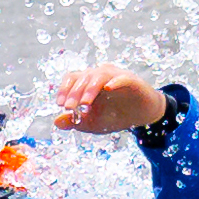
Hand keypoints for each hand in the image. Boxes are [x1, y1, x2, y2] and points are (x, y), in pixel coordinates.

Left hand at [52, 65, 169, 135]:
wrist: (142, 117)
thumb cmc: (115, 116)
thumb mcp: (92, 123)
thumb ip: (75, 122)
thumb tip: (56, 121)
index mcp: (89, 82)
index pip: (73, 78)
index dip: (65, 89)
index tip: (61, 105)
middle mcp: (101, 75)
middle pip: (84, 76)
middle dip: (74, 92)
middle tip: (70, 108)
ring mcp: (117, 76)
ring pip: (100, 74)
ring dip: (90, 88)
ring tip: (85, 104)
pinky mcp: (132, 81)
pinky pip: (122, 78)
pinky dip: (115, 81)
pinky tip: (108, 89)